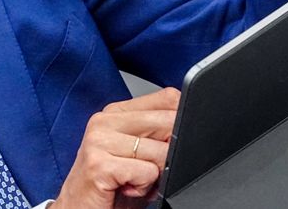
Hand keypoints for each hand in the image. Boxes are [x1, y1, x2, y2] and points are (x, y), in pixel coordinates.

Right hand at [52, 87, 179, 208]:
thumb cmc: (111, 187)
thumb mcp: (138, 154)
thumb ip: (158, 134)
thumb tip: (189, 127)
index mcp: (116, 112)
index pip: (167, 98)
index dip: (181, 122)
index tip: (167, 145)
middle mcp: (104, 121)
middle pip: (168, 122)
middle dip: (168, 153)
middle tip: (145, 170)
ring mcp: (99, 140)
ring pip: (160, 151)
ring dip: (154, 176)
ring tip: (131, 182)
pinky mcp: (99, 164)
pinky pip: (147, 172)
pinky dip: (143, 188)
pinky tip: (125, 189)